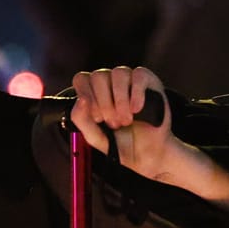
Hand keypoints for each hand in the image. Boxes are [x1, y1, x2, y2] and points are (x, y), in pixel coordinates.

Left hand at [70, 66, 175, 180]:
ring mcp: (128, 78)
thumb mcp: (95, 137)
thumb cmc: (120, 143)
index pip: (82, 79)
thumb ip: (81, 120)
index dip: (86, 95)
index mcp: (94, 92)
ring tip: (126, 120)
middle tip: (114, 124)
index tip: (96, 117)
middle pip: (98, 76)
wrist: (146, 154)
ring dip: (120, 100)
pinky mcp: (147, 80)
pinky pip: (138, 76)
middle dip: (104, 103)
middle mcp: (109, 82)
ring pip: (118, 73)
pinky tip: (136, 110)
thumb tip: (81, 100)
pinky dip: (136, 93)